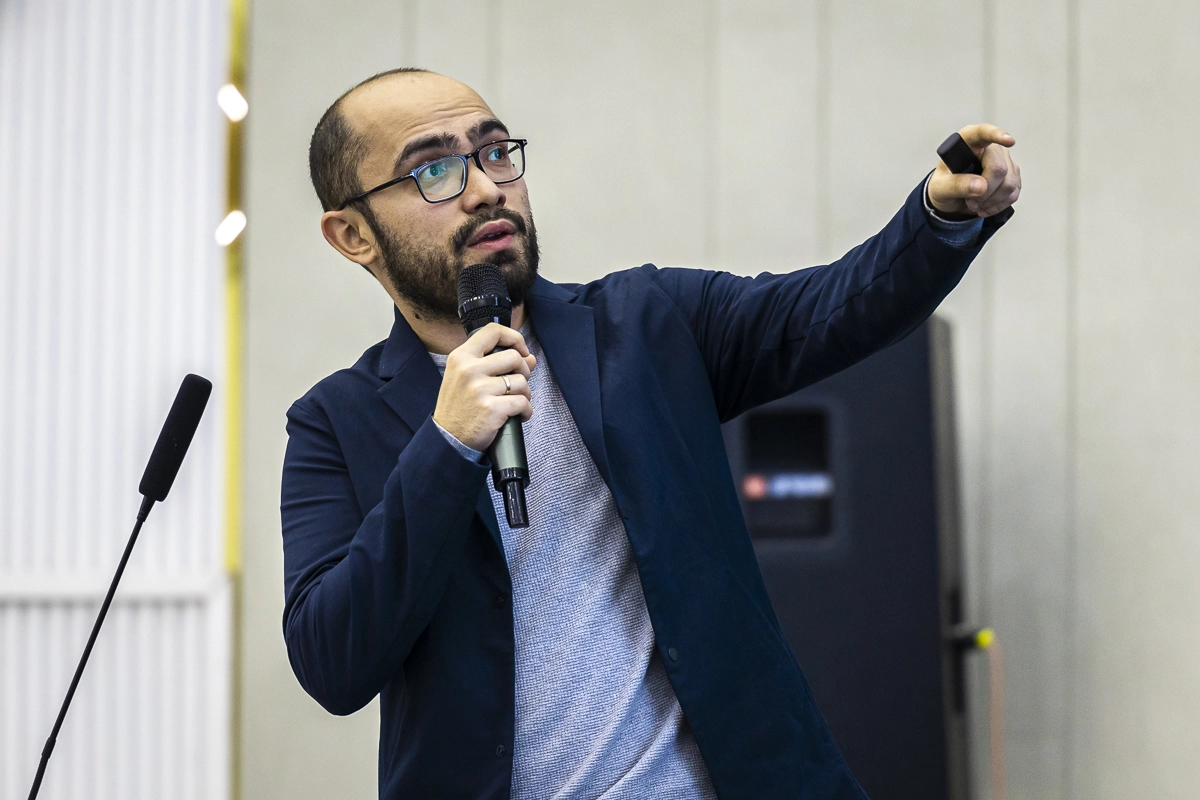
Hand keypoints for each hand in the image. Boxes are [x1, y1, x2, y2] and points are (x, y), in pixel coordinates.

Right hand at [433, 323, 536, 451]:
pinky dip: (526, 411)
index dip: (514, 338)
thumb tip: (530, 357)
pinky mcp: (492, 409)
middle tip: (518, 385)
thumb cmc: (459, 407)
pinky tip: (518, 416)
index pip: (493, 332)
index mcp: (461, 357)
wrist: (448, 439)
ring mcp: (480, 389)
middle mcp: (469, 369)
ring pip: (521, 382)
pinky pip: (523, 403)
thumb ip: (494, 364)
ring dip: (525, 394)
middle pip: (514, 357)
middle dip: (524, 371)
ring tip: (516, 403)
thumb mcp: (467, 378)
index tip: (522, 350)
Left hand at [928, 124, 1021, 218]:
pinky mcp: (1012, 176)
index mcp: (969, 141)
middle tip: (970, 201)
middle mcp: (990, 148)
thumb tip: (980, 186)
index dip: (997, 135)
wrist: (952, 199)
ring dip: (991, 201)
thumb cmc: (944, 185)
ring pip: (1009, 183)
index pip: (983, 133)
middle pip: (999, 168)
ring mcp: (1004, 161)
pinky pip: (1013, 193)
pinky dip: (998, 205)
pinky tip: (986, 206)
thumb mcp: (940, 188)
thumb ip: (956, 185)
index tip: (1009, 141)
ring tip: (974, 203)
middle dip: (985, 191)